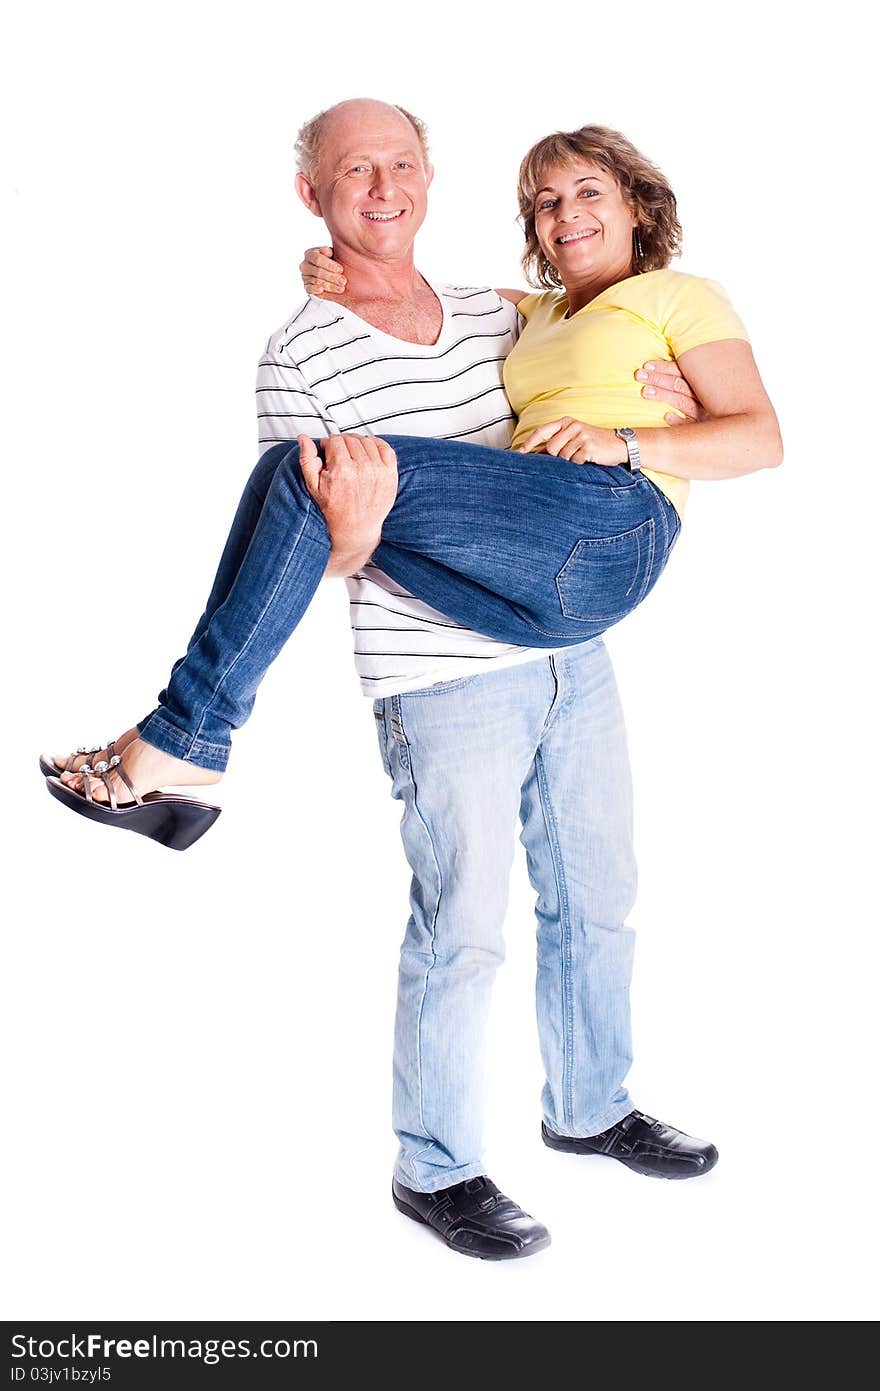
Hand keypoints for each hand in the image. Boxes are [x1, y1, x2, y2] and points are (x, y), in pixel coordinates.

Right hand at [298, 434, 397, 555]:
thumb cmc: (334, 509)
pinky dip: (377, 445)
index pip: (335, 440)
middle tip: (339, 454)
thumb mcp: (313, 486)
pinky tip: (369, 451)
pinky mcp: (390, 474)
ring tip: (352, 454)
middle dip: (342, 443)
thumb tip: (304, 439)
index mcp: (342, 470)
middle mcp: (362, 468)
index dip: (329, 444)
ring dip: (358, 443)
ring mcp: (378, 471)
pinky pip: (385, 448)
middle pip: (351, 439)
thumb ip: (307, 459)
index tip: (328, 450)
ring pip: (367, 441)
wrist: (355, 528)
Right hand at [300, 245, 346, 296]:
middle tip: (343, 281)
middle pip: (318, 271)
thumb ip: (329, 251)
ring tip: (340, 288)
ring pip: (316, 281)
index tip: (340, 269)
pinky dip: (315, 289)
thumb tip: (326, 251)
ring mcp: (305, 277)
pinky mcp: (306, 287)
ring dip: (329, 285)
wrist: (331, 273)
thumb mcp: (332, 254)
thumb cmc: (332, 262)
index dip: (329, 265)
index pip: (317, 259)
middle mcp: (305, 265)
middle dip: (332, 277)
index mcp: (310, 254)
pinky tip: (321, 290)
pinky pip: (309, 288)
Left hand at [515, 418, 627, 465]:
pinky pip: (574, 462)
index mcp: (566, 422)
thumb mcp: (575, 436)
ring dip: (570, 462)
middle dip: (556, 458)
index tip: (520, 454)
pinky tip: (588, 459)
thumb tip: (536, 455)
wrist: (620, 444)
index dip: (529, 443)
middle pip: (551, 448)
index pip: (542, 431)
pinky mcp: (588, 447)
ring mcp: (581, 436)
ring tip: (582, 457)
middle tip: (571, 458)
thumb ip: (557, 442)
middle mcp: (572, 426)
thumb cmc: (594, 443)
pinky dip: (579, 464)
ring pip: (563, 457)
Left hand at [635, 359, 707, 423]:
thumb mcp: (701, 386)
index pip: (682, 371)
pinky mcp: (703, 428)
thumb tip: (656, 368)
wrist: (732, 424)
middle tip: (639, 375)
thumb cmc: (710, 400)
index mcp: (702, 381)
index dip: (664, 367)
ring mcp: (704, 412)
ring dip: (663, 395)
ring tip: (645, 391)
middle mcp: (703, 395)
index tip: (647, 366)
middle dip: (658, 379)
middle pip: (679, 384)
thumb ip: (685, 377)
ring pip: (682, 401)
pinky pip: (690, 425)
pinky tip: (667, 417)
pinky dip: (679, 420)